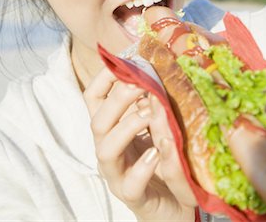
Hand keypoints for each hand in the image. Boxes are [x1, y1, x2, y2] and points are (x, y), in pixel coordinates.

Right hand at [84, 67, 196, 221]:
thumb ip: (151, 101)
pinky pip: (130, 184)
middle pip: (97, 120)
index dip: (103, 78)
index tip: (125, 62)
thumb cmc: (162, 157)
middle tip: (143, 84)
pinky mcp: (133, 197)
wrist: (171, 204)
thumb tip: (155, 67)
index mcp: (111, 127)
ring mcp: (117, 174)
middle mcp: (108, 148)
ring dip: (128, 126)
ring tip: (151, 114)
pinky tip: (156, 153)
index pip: (93, 98)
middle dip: (118, 98)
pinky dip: (142, 167)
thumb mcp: (155, 123)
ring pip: (106, 149)